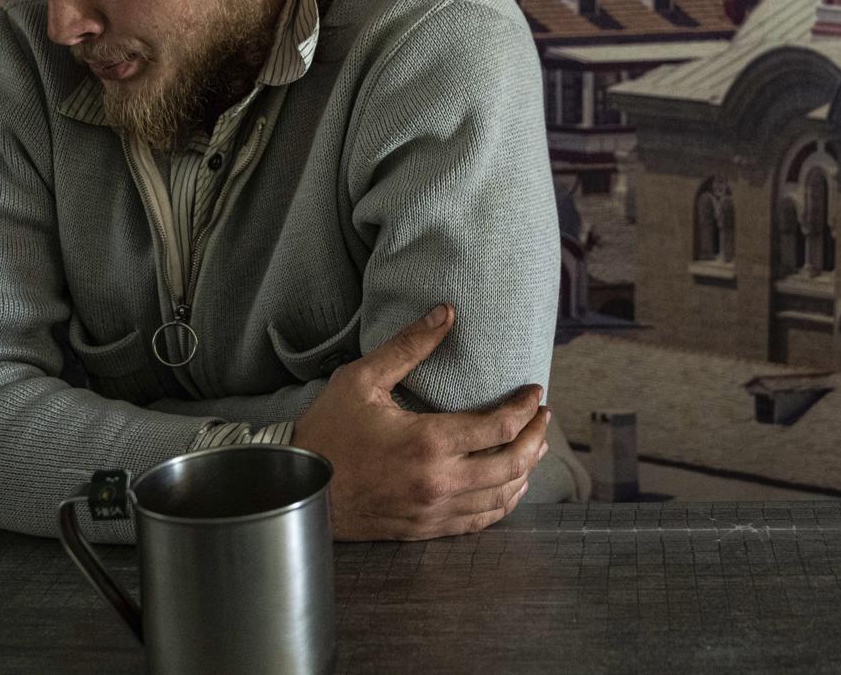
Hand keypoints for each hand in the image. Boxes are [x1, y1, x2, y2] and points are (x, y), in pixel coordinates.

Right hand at [291, 303, 548, 540]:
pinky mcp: (424, 529)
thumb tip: (446, 311)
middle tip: (544, 418)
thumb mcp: (363, 378)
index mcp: (428, 441)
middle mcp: (438, 481)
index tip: (535, 392)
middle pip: (513, 463)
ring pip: (501, 497)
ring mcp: (433, 510)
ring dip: (526, 471)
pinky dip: (503, 503)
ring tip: (536, 448)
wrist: (297, 487)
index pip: (500, 426)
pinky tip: (510, 487)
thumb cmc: (328, 430)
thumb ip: (409, 346)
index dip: (526, 407)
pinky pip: (478, 522)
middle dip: (537, 437)